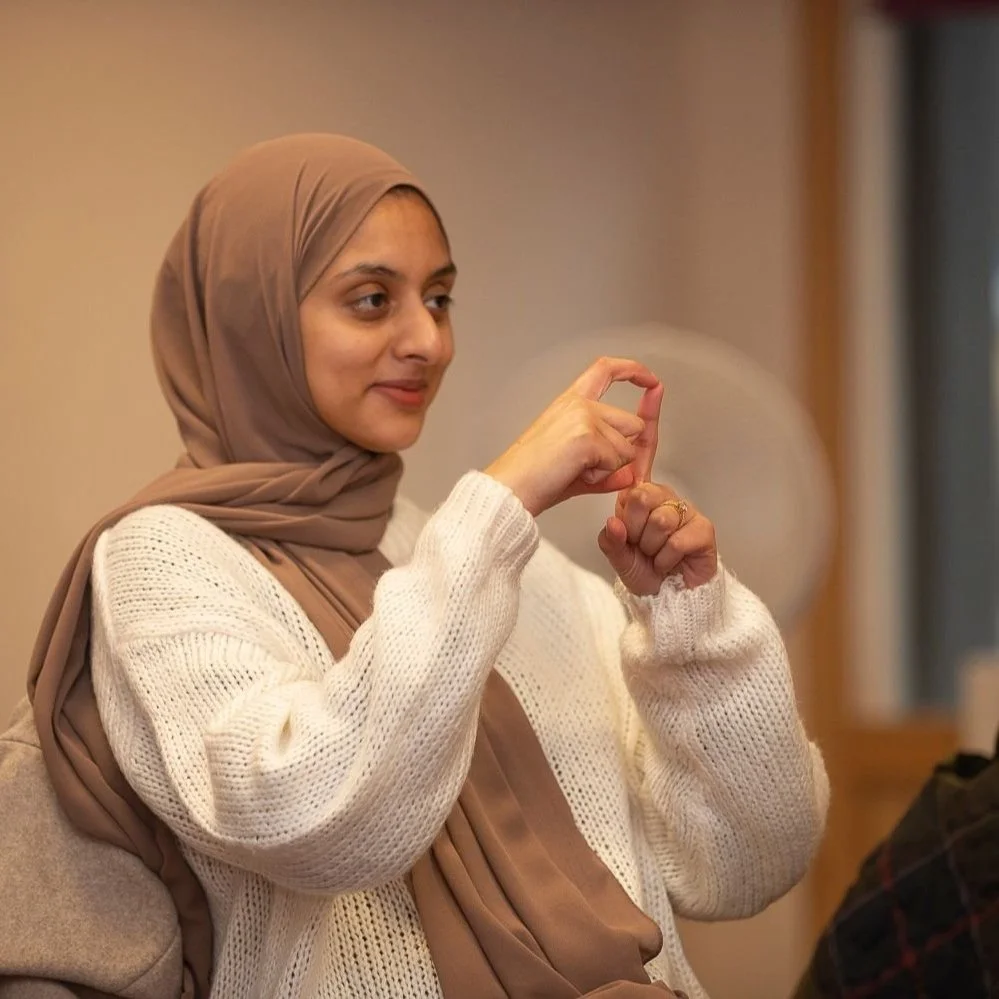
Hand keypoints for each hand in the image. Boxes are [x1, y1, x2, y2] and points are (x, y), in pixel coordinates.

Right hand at [485, 357, 663, 516]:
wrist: (510, 489)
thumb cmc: (530, 478)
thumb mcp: (573, 467)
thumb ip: (605, 467)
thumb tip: (629, 474)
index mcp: (570, 402)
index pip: (606, 369)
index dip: (633, 370)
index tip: (650, 378)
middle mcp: (578, 404)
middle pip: (632, 423)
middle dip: (621, 452)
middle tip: (586, 468)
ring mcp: (584, 417)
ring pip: (627, 447)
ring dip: (609, 467)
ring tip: (576, 471)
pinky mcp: (587, 436)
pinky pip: (616, 462)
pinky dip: (600, 477)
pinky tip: (575, 474)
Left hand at [598, 481, 718, 593]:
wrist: (665, 597)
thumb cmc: (644, 571)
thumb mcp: (618, 557)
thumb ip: (610, 539)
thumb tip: (613, 522)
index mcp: (642, 498)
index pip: (628, 490)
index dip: (624, 517)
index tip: (627, 535)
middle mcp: (665, 498)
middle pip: (643, 497)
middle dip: (636, 531)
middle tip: (642, 547)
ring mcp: (687, 511)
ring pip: (661, 520)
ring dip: (652, 547)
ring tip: (656, 555)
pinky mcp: (704, 529)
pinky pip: (677, 542)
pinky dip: (666, 559)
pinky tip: (668, 563)